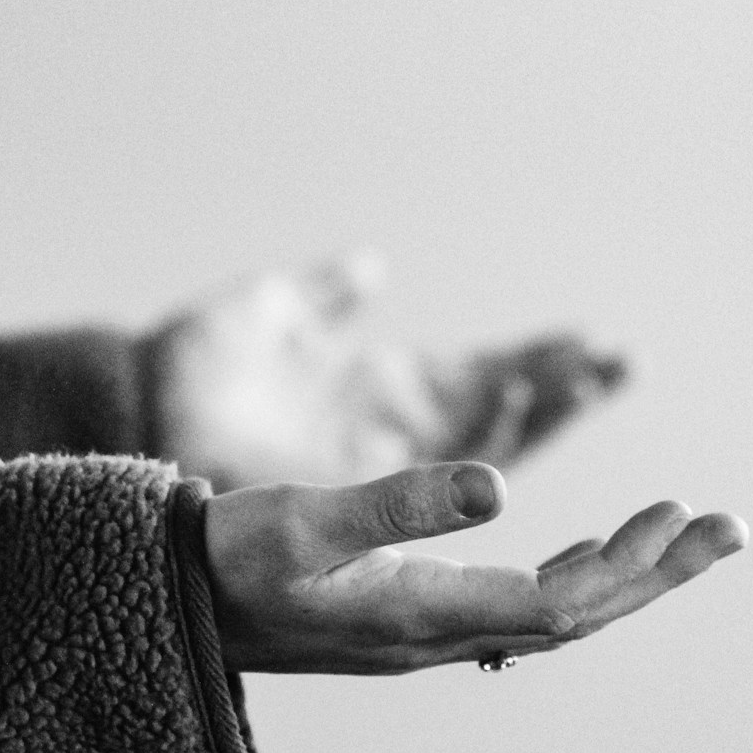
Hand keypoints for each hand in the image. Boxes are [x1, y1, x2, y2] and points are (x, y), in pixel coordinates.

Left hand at [151, 253, 626, 489]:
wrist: (132, 406)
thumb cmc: (190, 363)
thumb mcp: (268, 311)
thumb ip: (324, 295)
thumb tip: (368, 268)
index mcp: (376, 389)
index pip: (476, 378)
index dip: (534, 364)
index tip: (591, 344)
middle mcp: (389, 430)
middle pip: (496, 411)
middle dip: (558, 389)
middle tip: (621, 363)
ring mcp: (374, 460)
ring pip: (479, 440)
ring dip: (536, 405)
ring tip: (593, 374)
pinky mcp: (352, 484)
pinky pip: (429, 465)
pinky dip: (475, 428)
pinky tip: (512, 393)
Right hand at [205, 462, 746, 674]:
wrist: (164, 608)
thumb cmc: (225, 561)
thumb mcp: (305, 521)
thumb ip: (397, 505)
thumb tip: (500, 485)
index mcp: (425, 614)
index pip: (563, 604)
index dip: (635, 568)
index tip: (693, 518)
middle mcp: (436, 634)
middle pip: (575, 614)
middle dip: (654, 572)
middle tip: (729, 528)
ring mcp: (422, 632)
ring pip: (549, 610)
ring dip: (617, 571)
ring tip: (675, 529)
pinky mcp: (404, 617)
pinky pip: (511, 605)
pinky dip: (563, 574)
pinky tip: (583, 548)